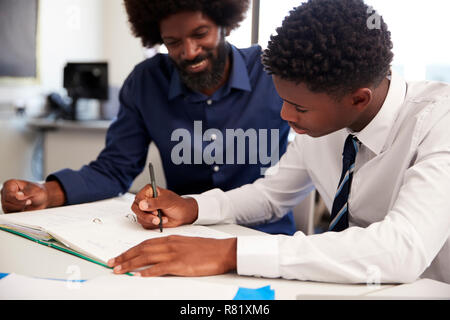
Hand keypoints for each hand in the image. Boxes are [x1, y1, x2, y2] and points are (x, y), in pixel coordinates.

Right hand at [1, 179, 65, 212]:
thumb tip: (18, 196)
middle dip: (19, 205)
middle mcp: (6, 192)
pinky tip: (24, 209)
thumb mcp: (35, 190)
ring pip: (7, 209)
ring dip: (19, 209)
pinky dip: (18, 212)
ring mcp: (6, 201)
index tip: (28, 201)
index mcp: (10, 184)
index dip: (18, 200)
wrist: (42, 199)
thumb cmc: (38, 192)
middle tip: (29, 202)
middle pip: (7, 203)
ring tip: (27, 204)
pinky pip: (10, 213)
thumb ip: (27, 193)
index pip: (8, 195)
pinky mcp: (9, 208)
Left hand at [107, 235, 236, 276]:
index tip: (120, 256)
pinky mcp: (181, 264)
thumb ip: (172, 248)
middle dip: (125, 256)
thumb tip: (159, 256)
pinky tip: (139, 275)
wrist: (223, 250)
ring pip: (147, 257)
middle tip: (112, 263)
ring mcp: (175, 254)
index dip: (130, 250)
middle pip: (142, 249)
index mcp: (171, 239)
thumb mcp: (187, 244)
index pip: (145, 243)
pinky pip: (160, 268)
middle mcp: (170, 244)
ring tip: (119, 269)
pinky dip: (148, 272)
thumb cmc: (207, 249)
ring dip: (131, 264)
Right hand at [132, 185, 197, 229]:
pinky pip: (144, 223)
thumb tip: (142, 204)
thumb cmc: (177, 204)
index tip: (154, 211)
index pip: (139, 198)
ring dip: (151, 220)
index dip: (144, 205)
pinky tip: (162, 221)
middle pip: (136, 208)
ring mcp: (146, 210)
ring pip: (140, 217)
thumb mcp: (167, 201)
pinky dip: (153, 224)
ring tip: (163, 219)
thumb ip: (154, 202)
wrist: (183, 214)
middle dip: (146, 216)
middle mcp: (145, 200)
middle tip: (157, 219)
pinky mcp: (147, 219)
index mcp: (149, 191)